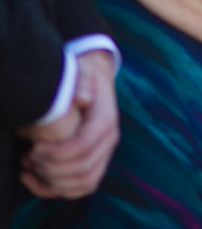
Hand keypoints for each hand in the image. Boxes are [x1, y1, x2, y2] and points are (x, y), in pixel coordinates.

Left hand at [19, 50, 119, 198]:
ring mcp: (104, 154)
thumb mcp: (83, 71)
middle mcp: (109, 140)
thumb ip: (82, 81)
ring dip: (54, 182)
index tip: (35, 147)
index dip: (58, 153)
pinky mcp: (95, 163)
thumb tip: (82, 98)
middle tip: (30, 156)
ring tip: (30, 167)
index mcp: (106, 119)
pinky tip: (32, 179)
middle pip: (84, 169)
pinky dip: (56, 190)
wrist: (96, 81)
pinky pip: (80, 188)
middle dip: (52, 168)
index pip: (84, 146)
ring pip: (85, 183)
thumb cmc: (84, 76)